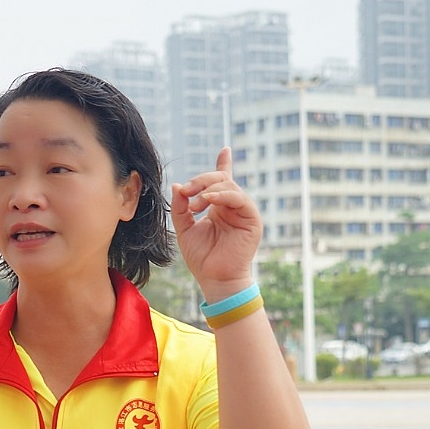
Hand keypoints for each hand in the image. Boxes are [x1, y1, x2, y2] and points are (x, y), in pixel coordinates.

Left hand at [171, 147, 261, 297]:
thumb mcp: (184, 229)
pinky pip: (238, 198)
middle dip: (201, 180)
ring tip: (195, 203)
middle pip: (220, 179)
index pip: (221, 181)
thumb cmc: (201, 258)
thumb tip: (177, 186)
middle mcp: (232, 206)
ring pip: (229, 186)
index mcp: (219, 207)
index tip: (226, 149)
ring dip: (209, 189)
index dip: (224, 164)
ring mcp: (243, 211)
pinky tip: (208, 201)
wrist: (215, 279)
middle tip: (186, 190)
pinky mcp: (251, 219)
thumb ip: (180, 208)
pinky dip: (222, 196)